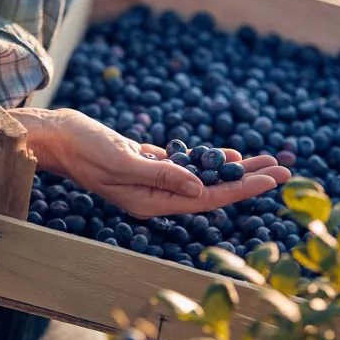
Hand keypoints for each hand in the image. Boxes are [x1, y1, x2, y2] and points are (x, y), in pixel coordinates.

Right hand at [9, 108, 290, 218]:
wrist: (57, 137)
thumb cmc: (82, 147)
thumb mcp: (121, 160)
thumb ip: (160, 175)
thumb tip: (201, 187)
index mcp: (149, 201)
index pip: (205, 199)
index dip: (239, 189)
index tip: (269, 179)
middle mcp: (155, 196)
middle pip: (211, 190)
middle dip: (246, 180)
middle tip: (282, 169)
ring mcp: (152, 182)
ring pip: (202, 177)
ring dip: (232, 169)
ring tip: (266, 161)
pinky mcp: (148, 165)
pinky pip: (186, 165)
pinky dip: (208, 159)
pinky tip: (226, 154)